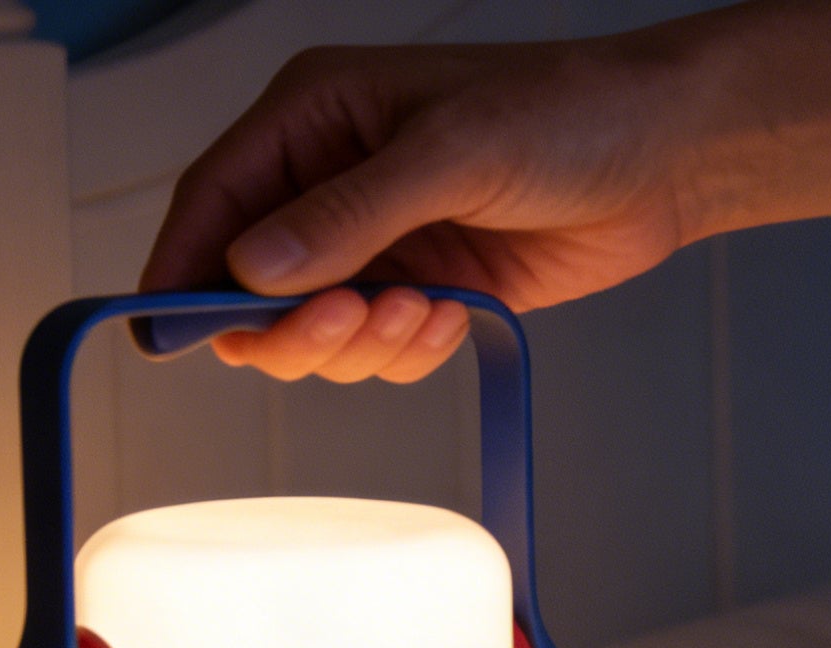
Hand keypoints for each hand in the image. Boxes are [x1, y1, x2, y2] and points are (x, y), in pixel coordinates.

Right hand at [139, 41, 702, 379]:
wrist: (663, 154)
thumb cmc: (568, 113)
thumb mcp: (452, 152)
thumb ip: (350, 214)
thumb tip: (258, 267)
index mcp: (316, 116)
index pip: (214, 197)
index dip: (183, 268)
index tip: (167, 332)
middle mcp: (333, 178)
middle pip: (251, 281)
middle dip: (290, 321)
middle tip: (348, 322)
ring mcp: (381, 238)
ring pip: (314, 327)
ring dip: (357, 342)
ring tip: (419, 312)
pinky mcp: (427, 286)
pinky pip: (379, 347)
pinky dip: (405, 351)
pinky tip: (449, 318)